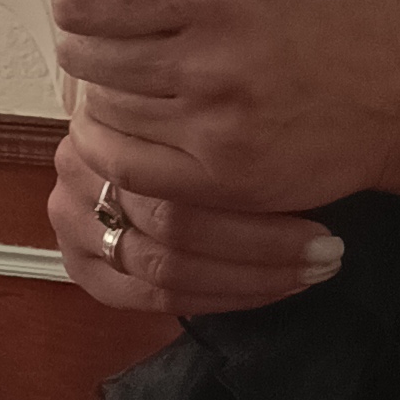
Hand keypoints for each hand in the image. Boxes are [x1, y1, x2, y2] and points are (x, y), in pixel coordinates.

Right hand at [52, 116, 344, 317]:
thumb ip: (227, 123)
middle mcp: (80, 170)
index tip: (324, 211)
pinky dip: (216, 299)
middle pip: (174, 223)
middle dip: (262, 246)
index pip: (183, 176)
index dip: (256, 203)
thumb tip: (308, 132)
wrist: (135, 141)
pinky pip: (152, 298)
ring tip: (310, 270)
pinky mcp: (82, 266)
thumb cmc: (196, 116)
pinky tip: (267, 290)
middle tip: (327, 251)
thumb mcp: (206, 100)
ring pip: (165, 268)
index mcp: (107, 118)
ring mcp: (72, 222)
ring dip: (247, 277)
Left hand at [54, 0, 399, 228]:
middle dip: (87, 45)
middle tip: (117, 44)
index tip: (96, 0)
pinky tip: (140, 126)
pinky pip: (125, 165)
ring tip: (140, 84)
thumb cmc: (337, 15)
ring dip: (107, 95)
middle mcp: (211, 61)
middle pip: (83, 56)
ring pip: (101, 111)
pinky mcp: (222, 181)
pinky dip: (117, 144)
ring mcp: (215, 128)